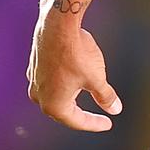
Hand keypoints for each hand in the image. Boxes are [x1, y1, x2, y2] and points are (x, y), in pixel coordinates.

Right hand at [26, 10, 121, 131]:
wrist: (58, 25)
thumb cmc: (75, 52)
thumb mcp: (96, 78)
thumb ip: (105, 97)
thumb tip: (114, 108)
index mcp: (54, 105)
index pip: (78, 121)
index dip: (95, 124)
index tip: (107, 124)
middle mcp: (39, 96)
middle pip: (64, 112)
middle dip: (82, 114)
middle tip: (98, 117)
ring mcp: (34, 80)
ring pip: (56, 96)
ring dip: (71, 99)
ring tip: (86, 97)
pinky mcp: (35, 66)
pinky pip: (50, 82)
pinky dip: (63, 84)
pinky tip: (72, 79)